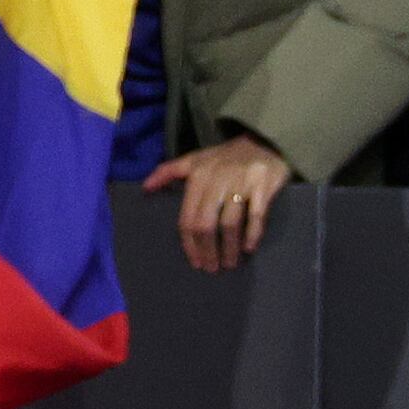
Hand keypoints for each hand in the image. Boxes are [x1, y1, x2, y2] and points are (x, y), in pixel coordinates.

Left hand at [147, 132, 292, 271]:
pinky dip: (252, 234)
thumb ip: (168, 172)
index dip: (190, 244)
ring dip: (229, 248)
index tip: (195, 262)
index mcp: (198, 177)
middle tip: (212, 268)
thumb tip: (145, 187)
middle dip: (207, 250)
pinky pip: (256, 215)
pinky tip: (249, 248)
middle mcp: (217, 180)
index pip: (188, 218)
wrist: (263, 141)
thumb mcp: (194, 160)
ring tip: (229, 263)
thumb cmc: (225, 158)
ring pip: (230, 223)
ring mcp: (241, 183)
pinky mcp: (263, 185)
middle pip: (206, 224)